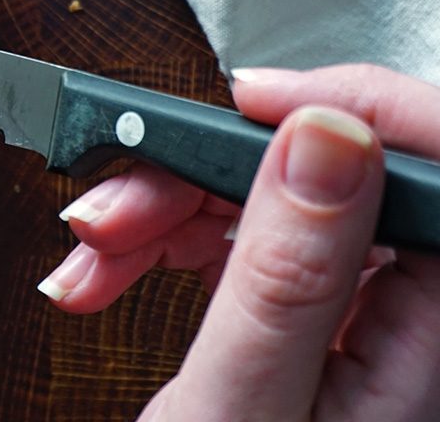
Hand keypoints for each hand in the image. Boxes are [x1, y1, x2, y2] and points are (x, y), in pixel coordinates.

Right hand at [40, 65, 439, 420]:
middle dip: (203, 172)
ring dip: (163, 206)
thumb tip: (328, 136)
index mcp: (429, 340)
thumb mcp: (242, 405)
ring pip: (269, 195)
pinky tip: (111, 266)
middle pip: (329, 173)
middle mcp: (407, 318)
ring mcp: (354, 312)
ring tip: (91, 252)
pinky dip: (162, 238)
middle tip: (116, 207)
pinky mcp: (300, 311)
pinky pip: (237, 235)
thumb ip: (291, 274)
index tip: (249, 106)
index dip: (355, 110)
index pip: (435, 168)